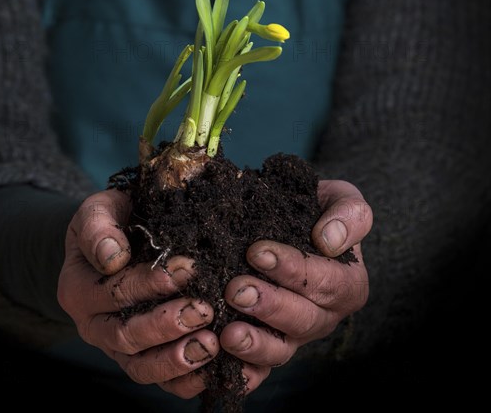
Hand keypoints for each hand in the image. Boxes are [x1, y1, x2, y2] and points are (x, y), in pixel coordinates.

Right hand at [57, 189, 217, 397]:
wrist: (116, 242)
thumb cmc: (113, 221)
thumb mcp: (99, 210)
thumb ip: (100, 227)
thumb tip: (113, 257)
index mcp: (78, 289)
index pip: (114, 291)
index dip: (151, 283)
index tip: (189, 267)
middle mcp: (92, 324)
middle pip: (126, 336)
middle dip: (167, 324)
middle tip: (204, 309)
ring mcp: (115, 347)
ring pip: (140, 367)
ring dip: (176, 359)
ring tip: (210, 344)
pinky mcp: (139, 359)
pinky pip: (159, 381)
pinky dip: (184, 382)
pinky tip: (213, 369)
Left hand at [220, 180, 371, 387]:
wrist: (291, 221)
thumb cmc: (315, 209)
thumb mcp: (340, 199)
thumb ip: (348, 214)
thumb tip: (330, 240)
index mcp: (347, 283)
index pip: (326, 282)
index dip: (294, 270)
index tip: (258, 252)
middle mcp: (324, 315)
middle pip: (304, 320)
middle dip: (270, 306)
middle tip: (236, 289)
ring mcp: (295, 334)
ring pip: (282, 350)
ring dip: (255, 343)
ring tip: (229, 332)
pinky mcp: (269, 345)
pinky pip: (259, 367)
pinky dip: (242, 370)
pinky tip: (219, 360)